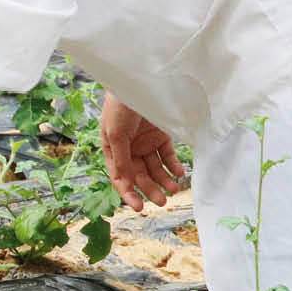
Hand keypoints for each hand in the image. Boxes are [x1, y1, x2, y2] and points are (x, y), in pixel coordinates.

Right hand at [101, 92, 185, 210]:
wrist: (140, 83)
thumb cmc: (120, 106)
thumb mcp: (116, 133)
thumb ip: (121, 159)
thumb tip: (125, 183)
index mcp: (112, 148)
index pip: (120, 176)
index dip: (128, 193)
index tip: (138, 207)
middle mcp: (129, 148)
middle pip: (139, 175)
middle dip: (150, 188)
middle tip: (162, 201)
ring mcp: (146, 143)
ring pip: (155, 168)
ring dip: (164, 180)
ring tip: (174, 188)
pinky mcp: (162, 136)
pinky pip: (168, 156)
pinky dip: (174, 166)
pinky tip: (179, 173)